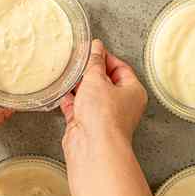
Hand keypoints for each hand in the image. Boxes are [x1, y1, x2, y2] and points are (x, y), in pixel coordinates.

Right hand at [60, 39, 147, 163]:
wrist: (93, 147)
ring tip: (68, 73)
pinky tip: (62, 92)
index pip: (121, 68)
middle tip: (78, 61)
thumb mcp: (97, 80)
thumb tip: (96, 47)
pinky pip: (78, 108)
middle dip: (91, 72)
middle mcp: (120, 104)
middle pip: (105, 82)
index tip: (93, 50)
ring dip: (79, 86)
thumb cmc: (104, 116)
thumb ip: (94, 62)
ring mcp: (103, 116)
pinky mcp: (87, 125)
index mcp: (133, 91)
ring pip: (90, 95)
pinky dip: (70, 100)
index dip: (106, 57)